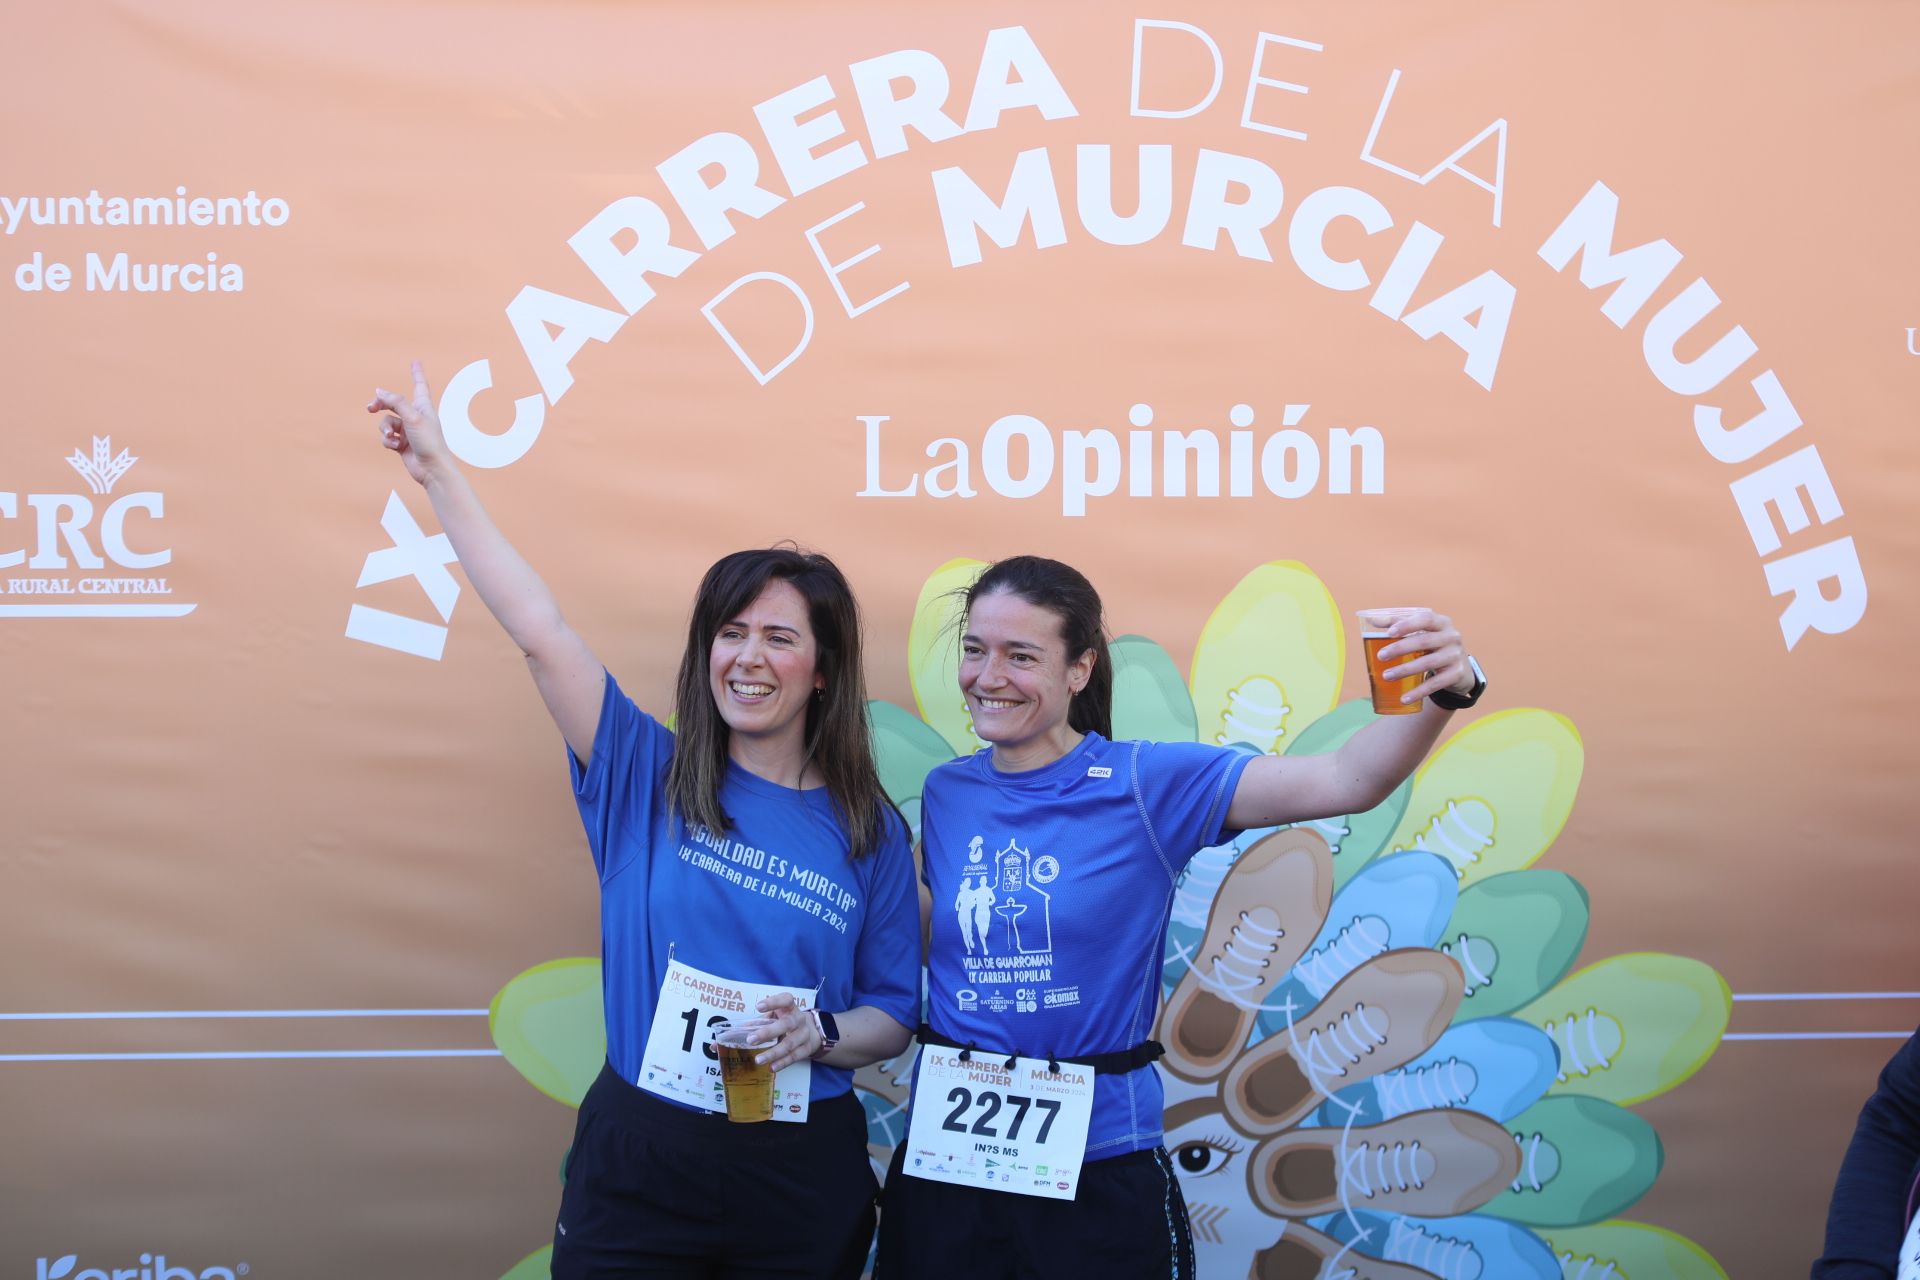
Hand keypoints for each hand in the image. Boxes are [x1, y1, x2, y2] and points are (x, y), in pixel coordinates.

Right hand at [366, 360, 450, 486]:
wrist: (432, 469)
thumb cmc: (429, 441)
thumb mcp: (412, 417)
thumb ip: (395, 402)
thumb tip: (379, 391)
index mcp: (423, 406)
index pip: (419, 385)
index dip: (416, 373)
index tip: (415, 361)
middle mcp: (415, 416)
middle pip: (392, 403)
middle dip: (380, 405)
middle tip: (370, 407)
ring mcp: (408, 430)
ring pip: (386, 422)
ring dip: (386, 430)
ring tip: (394, 437)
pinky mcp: (402, 444)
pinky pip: (387, 437)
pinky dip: (388, 441)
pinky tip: (396, 447)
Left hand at [749, 991, 822, 1071]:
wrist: (811, 1031)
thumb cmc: (786, 1021)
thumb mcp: (776, 1017)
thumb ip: (759, 1023)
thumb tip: (737, 1032)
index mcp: (790, 1007)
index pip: (786, 1000)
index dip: (773, 1002)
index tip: (758, 1007)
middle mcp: (799, 1019)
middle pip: (786, 1024)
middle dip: (768, 1032)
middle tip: (751, 1039)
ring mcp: (804, 1034)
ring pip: (790, 1044)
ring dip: (773, 1053)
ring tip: (758, 1060)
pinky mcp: (806, 1048)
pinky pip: (794, 1057)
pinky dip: (782, 1063)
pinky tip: (771, 1067)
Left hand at [1360, 607, 1474, 704]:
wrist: (1461, 668)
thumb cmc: (1433, 645)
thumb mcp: (1421, 632)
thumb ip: (1398, 624)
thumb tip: (1371, 620)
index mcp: (1441, 622)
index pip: (1425, 619)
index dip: (1407, 624)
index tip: (1389, 633)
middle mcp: (1452, 637)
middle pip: (1424, 641)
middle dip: (1400, 648)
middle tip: (1380, 656)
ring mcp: (1456, 655)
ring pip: (1428, 663)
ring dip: (1405, 670)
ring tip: (1386, 676)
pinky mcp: (1456, 674)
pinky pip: (1435, 684)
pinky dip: (1419, 692)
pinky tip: (1404, 698)